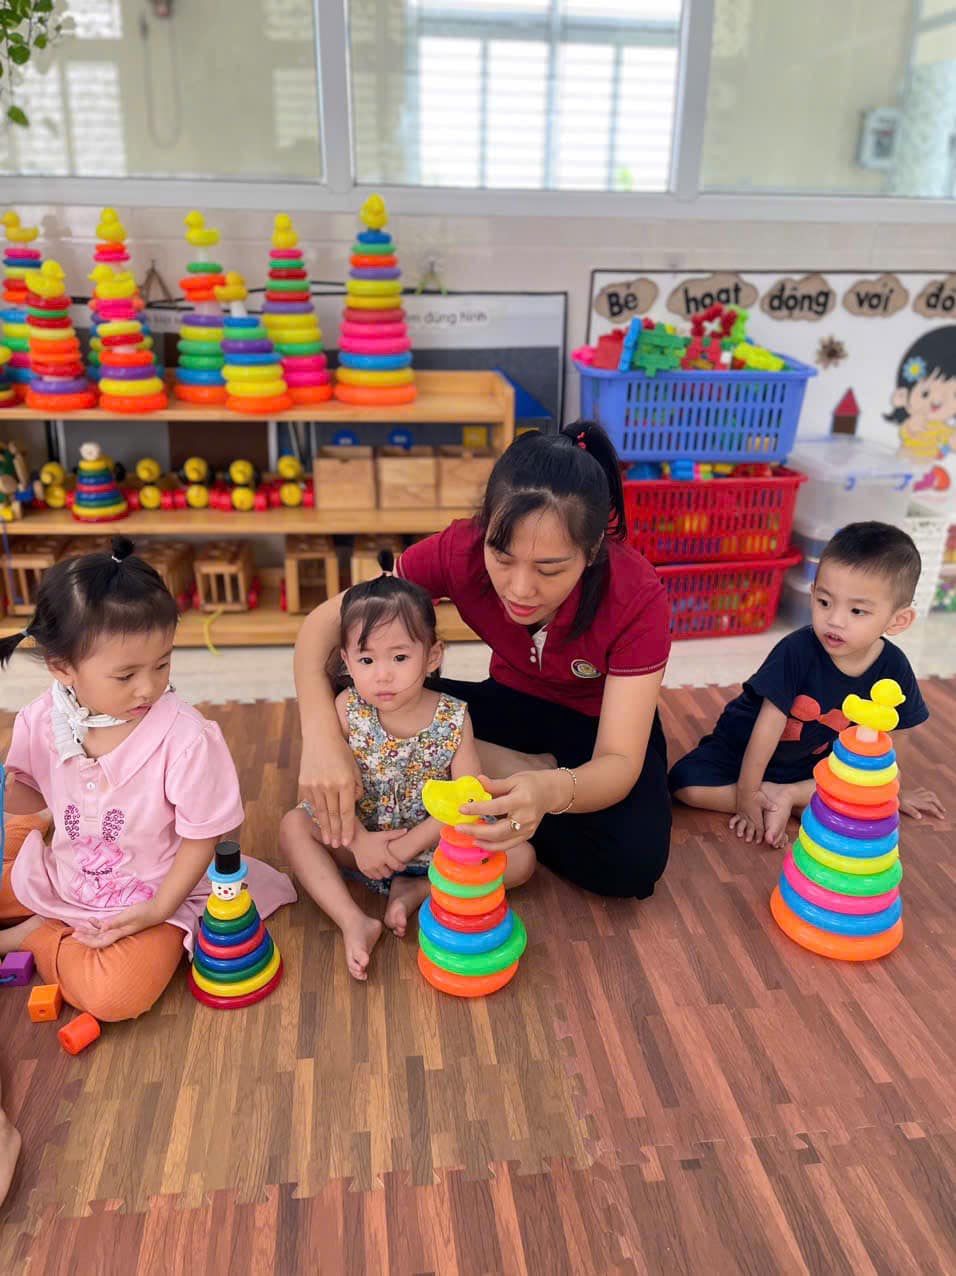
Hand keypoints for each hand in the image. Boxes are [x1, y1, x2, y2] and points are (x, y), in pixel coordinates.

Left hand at [70, 901, 162, 948]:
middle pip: (97, 939)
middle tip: (74, 932)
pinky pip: (106, 927)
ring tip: (79, 927)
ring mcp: (119, 929)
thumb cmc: (144, 913)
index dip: (87, 941)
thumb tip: (102, 929)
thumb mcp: (129, 916)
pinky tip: (91, 920)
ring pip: (100, 933)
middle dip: (85, 937)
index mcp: (118, 934)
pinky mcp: (121, 924)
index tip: (77, 936)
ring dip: (89, 931)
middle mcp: (117, 934)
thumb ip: (116, 922)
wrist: (157, 910)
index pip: (99, 942)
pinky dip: (97, 924)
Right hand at [299, 735, 363, 849]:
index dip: (347, 828)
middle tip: (337, 847)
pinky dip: (317, 815)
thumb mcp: (355, 768)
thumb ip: (356, 787)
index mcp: (345, 782)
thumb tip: (353, 803)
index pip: (347, 811)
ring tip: (328, 840)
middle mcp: (329, 786)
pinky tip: (320, 824)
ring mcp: (315, 785)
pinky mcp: (304, 784)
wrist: (320, 738)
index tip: (347, 841)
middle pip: (334, 815)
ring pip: (322, 812)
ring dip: (325, 828)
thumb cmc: (341, 752)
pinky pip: (312, 803)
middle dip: (336, 833)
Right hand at [351, 828, 407, 879]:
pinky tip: (377, 869)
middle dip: (391, 871)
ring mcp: (369, 867)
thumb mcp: (384, 835)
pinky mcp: (363, 869)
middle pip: (388, 874)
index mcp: (384, 856)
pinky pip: (372, 877)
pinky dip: (375, 874)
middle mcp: (377, 863)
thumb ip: (396, 834)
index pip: (397, 866)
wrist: (357, 839)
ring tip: (384, 868)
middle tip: (392, 866)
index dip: (402, 867)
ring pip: (380, 877)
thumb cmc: (372, 837)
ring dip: (383, 874)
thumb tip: (406, 830)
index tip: (403, 866)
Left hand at [456, 772, 552, 851]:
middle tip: (460, 828)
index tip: (462, 809)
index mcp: (521, 800)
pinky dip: (494, 846)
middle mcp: (526, 818)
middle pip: (498, 831)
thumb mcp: (514, 779)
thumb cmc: (531, 784)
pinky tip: (482, 842)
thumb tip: (477, 781)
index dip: (478, 809)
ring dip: (484, 842)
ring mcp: (528, 829)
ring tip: (469, 838)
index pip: (496, 807)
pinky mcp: (528, 836)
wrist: (551, 793)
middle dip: (477, 831)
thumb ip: (495, 784)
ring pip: (503, 842)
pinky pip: (509, 844)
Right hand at [729, 790, 775, 843]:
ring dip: (741, 830)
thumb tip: (776, 808)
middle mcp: (749, 816)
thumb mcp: (764, 800)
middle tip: (748, 841)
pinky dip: (733, 822)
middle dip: (750, 835)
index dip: (760, 835)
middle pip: (750, 827)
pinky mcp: (739, 810)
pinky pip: (735, 818)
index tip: (760, 841)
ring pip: (742, 824)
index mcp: (756, 815)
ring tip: (739, 835)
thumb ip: (770, 806)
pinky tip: (731, 827)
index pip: (759, 827)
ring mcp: (743, 813)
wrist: (746, 788)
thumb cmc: (756, 795)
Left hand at [899, 785, 945, 820]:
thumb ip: (912, 812)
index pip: (931, 807)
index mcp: (918, 802)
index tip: (942, 817)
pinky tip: (927, 794)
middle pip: (933, 799)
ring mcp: (916, 793)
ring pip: (930, 793)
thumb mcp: (904, 808)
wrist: (891, 793)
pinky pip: (923, 790)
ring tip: (938, 803)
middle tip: (943, 811)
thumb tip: (920, 817)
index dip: (937, 812)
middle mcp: (919, 797)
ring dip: (936, 798)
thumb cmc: (896, 801)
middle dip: (939, 805)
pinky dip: (927, 792)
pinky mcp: (912, 791)